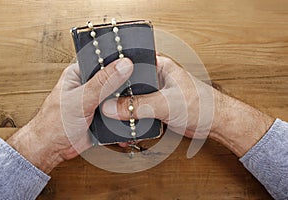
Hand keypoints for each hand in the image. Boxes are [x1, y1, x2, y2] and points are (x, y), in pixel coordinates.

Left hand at [7, 58, 133, 172]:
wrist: (51, 149)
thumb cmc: (53, 123)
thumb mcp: (80, 99)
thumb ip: (102, 83)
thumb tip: (123, 65)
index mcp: (80, 73)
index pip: (105, 61)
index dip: (120, 62)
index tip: (135, 65)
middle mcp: (90, 85)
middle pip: (115, 79)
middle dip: (127, 85)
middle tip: (138, 88)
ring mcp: (97, 101)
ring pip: (119, 97)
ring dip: (126, 102)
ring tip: (136, 104)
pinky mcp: (103, 116)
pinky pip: (119, 113)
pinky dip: (125, 116)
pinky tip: (131, 118)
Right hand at [102, 56, 273, 156]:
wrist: (215, 123)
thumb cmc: (202, 104)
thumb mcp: (165, 103)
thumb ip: (138, 105)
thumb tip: (113, 107)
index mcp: (159, 66)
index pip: (129, 66)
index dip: (114, 75)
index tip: (101, 85)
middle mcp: (155, 78)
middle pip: (128, 85)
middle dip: (117, 96)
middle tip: (103, 104)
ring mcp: (155, 94)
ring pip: (132, 100)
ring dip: (125, 109)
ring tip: (112, 117)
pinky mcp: (157, 107)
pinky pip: (139, 112)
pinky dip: (133, 119)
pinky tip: (126, 125)